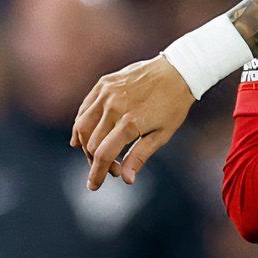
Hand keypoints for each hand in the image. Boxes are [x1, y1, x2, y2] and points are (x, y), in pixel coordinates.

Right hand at [71, 58, 193, 189]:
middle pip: (91, 143)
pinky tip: (81, 138)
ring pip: (82, 126)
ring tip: (97, 155)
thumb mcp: (162, 135)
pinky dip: (81, 125)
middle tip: (112, 169)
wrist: (177, 71)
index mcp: (130, 122)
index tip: (93, 186)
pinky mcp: (103, 83)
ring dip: (85, 146)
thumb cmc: (173, 106)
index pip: (103, 154)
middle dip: (96, 162)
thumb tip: (127, 179)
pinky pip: (85, 109)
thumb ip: (140, 156)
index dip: (97, 173)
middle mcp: (114, 107)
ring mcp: (106, 93)